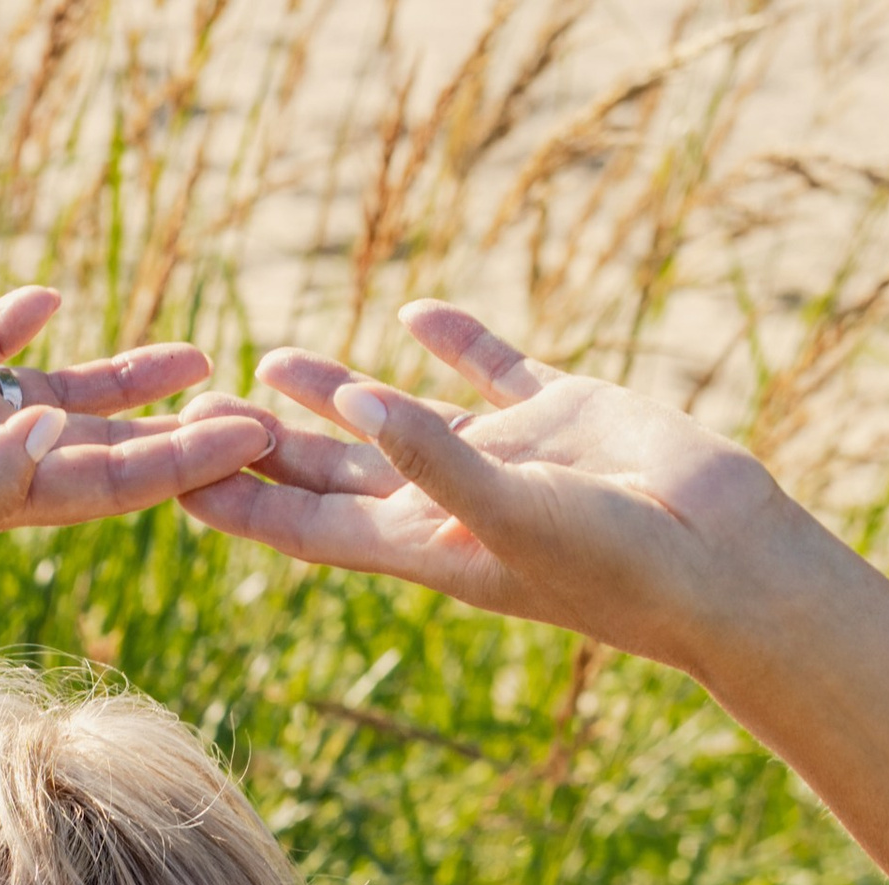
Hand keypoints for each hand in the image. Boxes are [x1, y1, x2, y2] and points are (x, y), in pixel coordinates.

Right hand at [0, 289, 273, 569]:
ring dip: (128, 380)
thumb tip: (63, 435)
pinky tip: (53, 304)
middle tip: (261, 414)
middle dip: (181, 432)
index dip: (184, 463)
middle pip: (105, 444)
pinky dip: (22, 324)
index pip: (108, 484)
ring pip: (62, 390)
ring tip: (196, 359)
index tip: (249, 440)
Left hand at [177, 301, 797, 668]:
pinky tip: (413, 316)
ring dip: (334, 394)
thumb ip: (436, 460)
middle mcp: (451, 506)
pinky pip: (489, 372)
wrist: (718, 561)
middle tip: (197, 411)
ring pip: (396, 420)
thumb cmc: (616, 564)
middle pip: (333, 476)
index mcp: (426, 547)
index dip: (241, 504)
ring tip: (268, 360)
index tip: (171, 482)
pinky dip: (451, 344)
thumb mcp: (514, 513)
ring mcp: (503, 460)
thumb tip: (358, 405)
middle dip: (266, 449)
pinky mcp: (558, 416)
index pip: (307, 528)